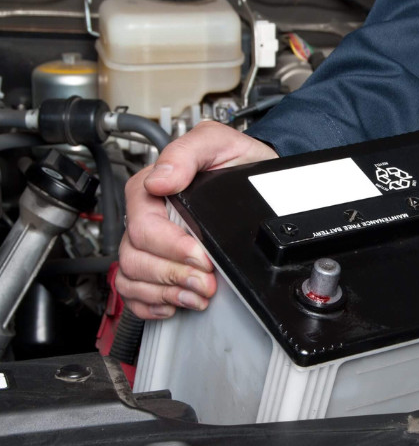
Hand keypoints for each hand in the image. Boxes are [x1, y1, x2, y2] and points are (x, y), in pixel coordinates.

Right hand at [117, 121, 277, 318]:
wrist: (258, 177)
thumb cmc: (237, 160)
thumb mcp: (218, 142)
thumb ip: (188, 152)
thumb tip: (161, 179)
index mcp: (152, 188)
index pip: (143, 226)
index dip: (171, 247)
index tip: (201, 256)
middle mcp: (148, 217)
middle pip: (135, 257)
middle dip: (173, 275)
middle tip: (206, 281)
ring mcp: (151, 243)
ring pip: (132, 277)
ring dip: (166, 292)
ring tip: (198, 294)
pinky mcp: (159, 263)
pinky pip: (135, 293)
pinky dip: (152, 303)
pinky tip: (176, 301)